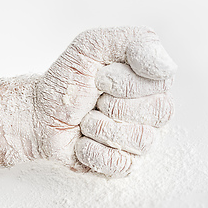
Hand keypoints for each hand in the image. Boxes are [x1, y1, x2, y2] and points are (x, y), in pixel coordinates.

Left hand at [34, 26, 175, 176]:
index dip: (124, 82)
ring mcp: (140, 140)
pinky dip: (91, 150)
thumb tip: (168, 67)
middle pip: (159, 112)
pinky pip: (121, 163)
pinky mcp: (124, 164)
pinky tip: (82, 141)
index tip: (99, 77)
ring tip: (86, 120)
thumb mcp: (92, 46)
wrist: (39, 112)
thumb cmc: (67, 80)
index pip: (161, 83)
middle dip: (112, 104)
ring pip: (141, 139)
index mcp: (151, 81)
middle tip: (93, 99)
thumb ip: (133, 42)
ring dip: (100, 127)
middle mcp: (152, 111)